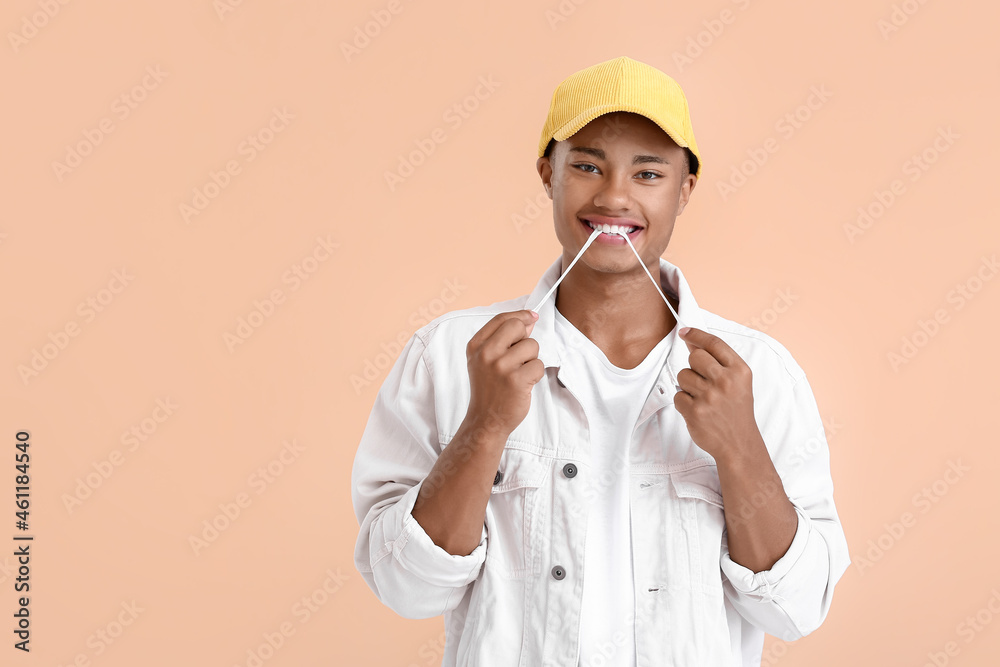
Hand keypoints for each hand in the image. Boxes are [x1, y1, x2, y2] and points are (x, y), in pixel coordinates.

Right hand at [465, 310, 543, 438]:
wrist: (486, 420)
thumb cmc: (489, 388)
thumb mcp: (485, 360)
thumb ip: (503, 338)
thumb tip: (528, 320)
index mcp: (476, 346)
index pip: (501, 319)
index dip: (520, 316)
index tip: (531, 317)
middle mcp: (486, 354)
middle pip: (517, 327)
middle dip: (525, 339)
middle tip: (520, 357)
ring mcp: (501, 367)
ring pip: (532, 346)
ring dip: (531, 360)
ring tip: (519, 373)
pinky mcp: (516, 380)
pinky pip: (538, 365)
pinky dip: (536, 374)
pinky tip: (524, 384)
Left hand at [673, 327, 762, 462]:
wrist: (739, 443)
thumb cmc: (736, 410)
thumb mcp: (737, 382)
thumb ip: (717, 361)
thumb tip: (692, 341)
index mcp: (739, 371)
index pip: (714, 343)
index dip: (696, 334)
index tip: (684, 332)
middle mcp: (725, 381)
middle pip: (695, 357)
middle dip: (694, 366)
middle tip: (703, 381)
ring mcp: (710, 397)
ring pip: (683, 376)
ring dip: (688, 386)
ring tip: (702, 398)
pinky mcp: (695, 411)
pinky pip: (677, 395)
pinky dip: (684, 402)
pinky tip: (698, 410)